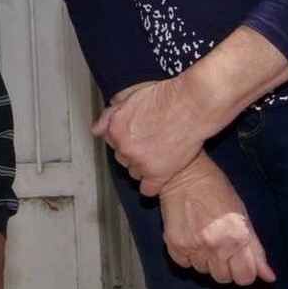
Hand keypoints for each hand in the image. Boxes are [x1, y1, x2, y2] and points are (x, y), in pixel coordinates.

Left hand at [92, 78, 210, 195]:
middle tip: (152, 143)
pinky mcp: (158, 174)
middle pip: (123, 158)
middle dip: (135, 152)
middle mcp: (124, 147)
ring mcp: (140, 163)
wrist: (191, 106)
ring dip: (144, 167)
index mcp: (115, 129)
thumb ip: (110, 116)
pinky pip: (147, 190)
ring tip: (160, 154)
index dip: (127, 138)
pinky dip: (153, 184)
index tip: (140, 135)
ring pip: (134, 173)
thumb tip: (96, 130)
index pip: (113, 142)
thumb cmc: (165, 98)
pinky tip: (161, 174)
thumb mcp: (131, 98)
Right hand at [157, 155, 274, 285]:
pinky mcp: (173, 244)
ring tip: (204, 238)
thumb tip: (269, 277)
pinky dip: (188, 256)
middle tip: (222, 247)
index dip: (245, 272)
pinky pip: (184, 264)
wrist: (184, 173)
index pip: (245, 278)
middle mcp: (215, 245)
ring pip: (203, 271)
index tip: (241, 262)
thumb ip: (256, 250)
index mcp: (236, 237)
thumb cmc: (217, 190)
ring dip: (206, 260)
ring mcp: (192, 246)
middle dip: (226, 267)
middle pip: (223, 279)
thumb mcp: (243, 216)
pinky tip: (191, 238)